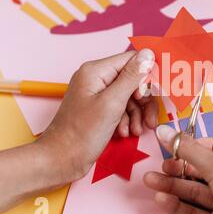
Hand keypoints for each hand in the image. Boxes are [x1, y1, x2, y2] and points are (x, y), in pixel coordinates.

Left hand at [39, 49, 157, 182]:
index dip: (146, 76)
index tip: (152, 95)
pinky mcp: (99, 108)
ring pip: (130, 95)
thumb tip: (148, 54)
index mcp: (96, 71)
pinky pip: (121, 107)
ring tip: (137, 130)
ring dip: (137, 113)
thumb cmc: (82, 133)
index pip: (132, 60)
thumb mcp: (112, 103)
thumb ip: (131, 77)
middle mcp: (96, 78)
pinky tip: (125, 132)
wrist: (61, 160)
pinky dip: (128, 119)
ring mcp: (97, 94)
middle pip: (133, 79)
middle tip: (149, 118)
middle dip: (144, 100)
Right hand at [144, 125, 212, 213]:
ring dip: (171, 185)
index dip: (196, 145)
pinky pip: (192, 211)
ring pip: (193, 191)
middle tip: (162, 165)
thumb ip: (189, 149)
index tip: (176, 144)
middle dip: (178, 167)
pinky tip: (162, 198)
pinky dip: (176, 204)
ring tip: (151, 181)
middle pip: (201, 169)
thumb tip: (165, 132)